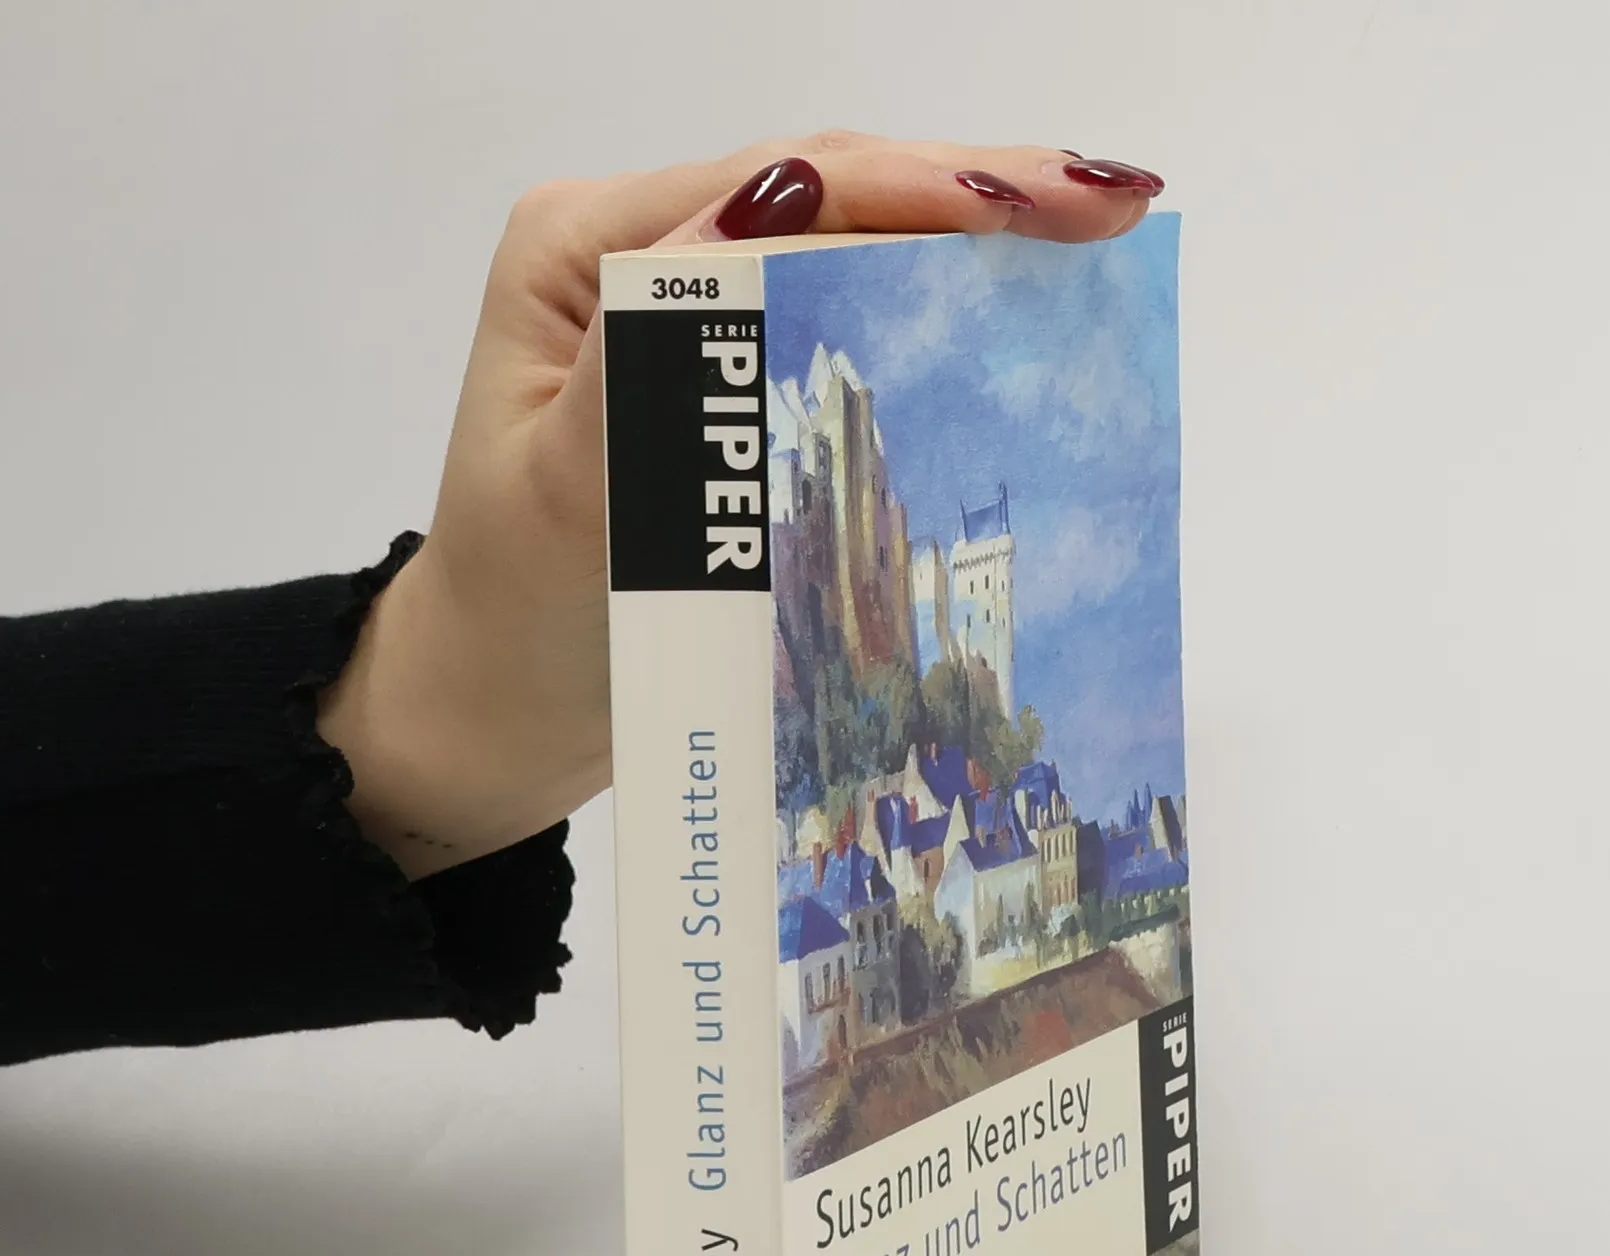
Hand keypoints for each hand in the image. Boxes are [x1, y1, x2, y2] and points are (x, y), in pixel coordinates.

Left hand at [318, 134, 1165, 877]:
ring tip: (1091, 237)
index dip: (923, 190)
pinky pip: (837, 331)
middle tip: (1115, 206)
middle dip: (972, 195)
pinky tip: (1011, 316)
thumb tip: (777, 216)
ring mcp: (682, 315)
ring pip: (845, 252)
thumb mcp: (564, 497)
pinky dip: (926, 320)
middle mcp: (636, 256)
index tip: (1048, 205)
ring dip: (965, 246)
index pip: (780, 192)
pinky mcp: (719, 384)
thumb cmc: (512, 623)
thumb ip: (656, 360)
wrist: (495, 712)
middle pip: (827, 197)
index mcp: (582, 251)